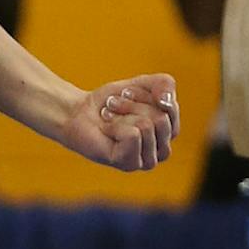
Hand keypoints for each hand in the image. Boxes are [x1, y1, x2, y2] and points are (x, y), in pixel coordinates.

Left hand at [58, 74, 179, 171]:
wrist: (78, 112)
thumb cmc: (110, 102)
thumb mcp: (141, 84)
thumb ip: (164, 85)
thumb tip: (167, 102)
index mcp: (169, 132)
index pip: (170, 107)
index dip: (146, 94)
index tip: (127, 93)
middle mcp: (163, 151)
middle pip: (161, 118)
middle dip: (133, 105)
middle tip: (115, 105)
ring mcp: (147, 161)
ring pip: (148, 126)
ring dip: (122, 114)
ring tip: (109, 117)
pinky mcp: (129, 164)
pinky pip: (133, 135)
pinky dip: (115, 126)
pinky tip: (106, 130)